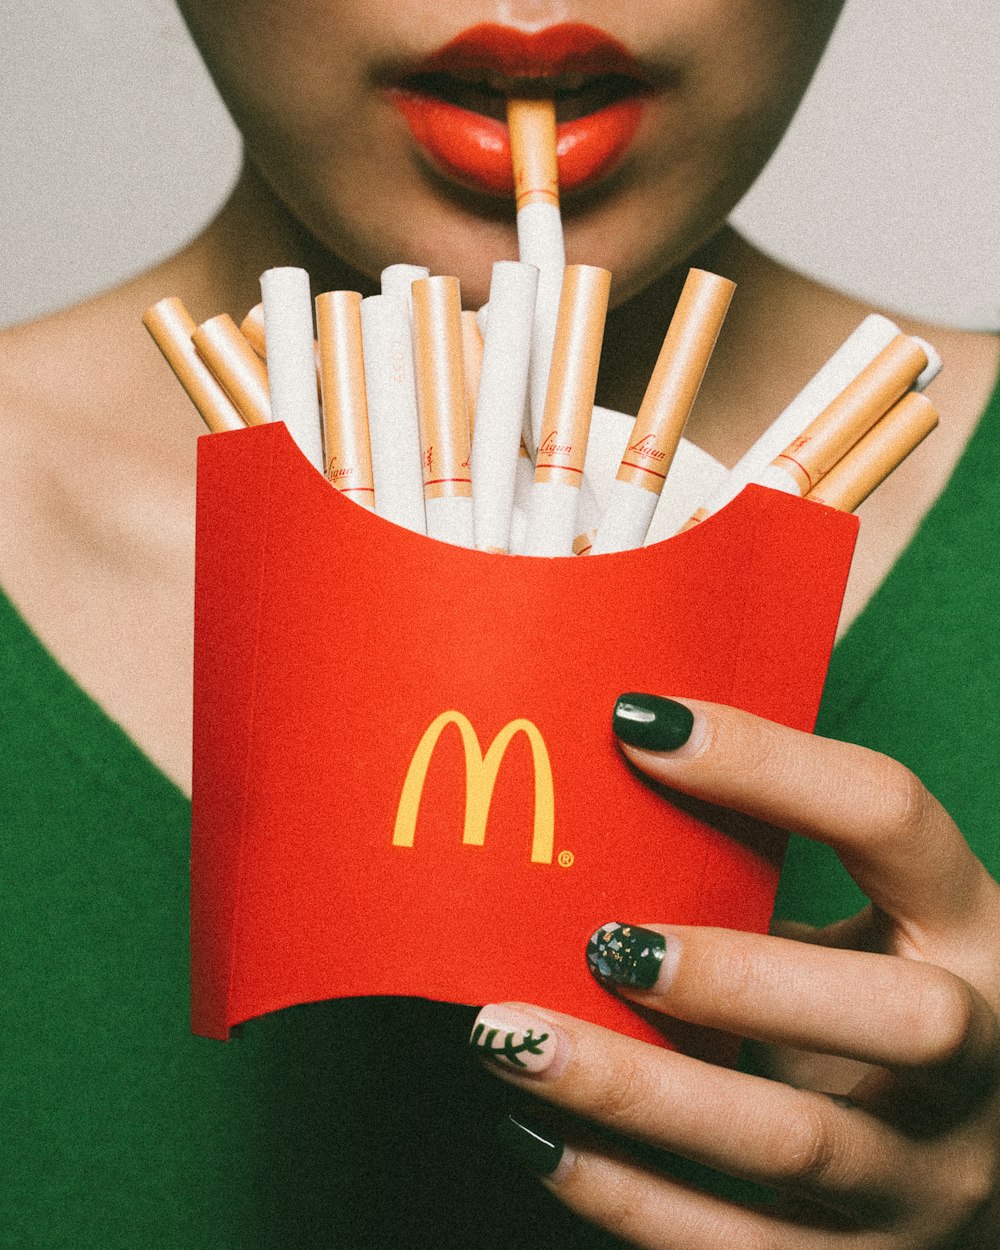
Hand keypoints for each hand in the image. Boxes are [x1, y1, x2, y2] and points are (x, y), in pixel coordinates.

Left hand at [469, 695, 999, 1248]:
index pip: (890, 814)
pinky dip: (623, 1193)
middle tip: (598, 939)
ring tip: (510, 1038)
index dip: (767, 762)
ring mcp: (933, 1175)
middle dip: (733, 977)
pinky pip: (737, 1246)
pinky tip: (534, 1135)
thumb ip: (760, 878)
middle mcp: (980, 1053)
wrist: (966, 1152)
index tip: (633, 723)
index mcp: (970, 928)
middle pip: (897, 1017)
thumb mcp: (859, 927)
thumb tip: (584, 801)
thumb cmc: (875, 1000)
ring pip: (791, 1145)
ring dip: (635, 1091)